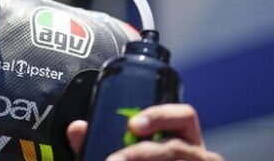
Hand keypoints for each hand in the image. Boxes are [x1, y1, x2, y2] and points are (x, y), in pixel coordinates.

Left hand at [67, 103, 223, 160]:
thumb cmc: (142, 160)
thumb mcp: (123, 153)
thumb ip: (98, 142)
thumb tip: (77, 128)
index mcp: (183, 138)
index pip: (184, 116)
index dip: (160, 116)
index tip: (133, 125)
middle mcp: (196, 155)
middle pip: (178, 147)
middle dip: (144, 152)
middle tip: (113, 160)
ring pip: (177, 160)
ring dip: (143, 160)